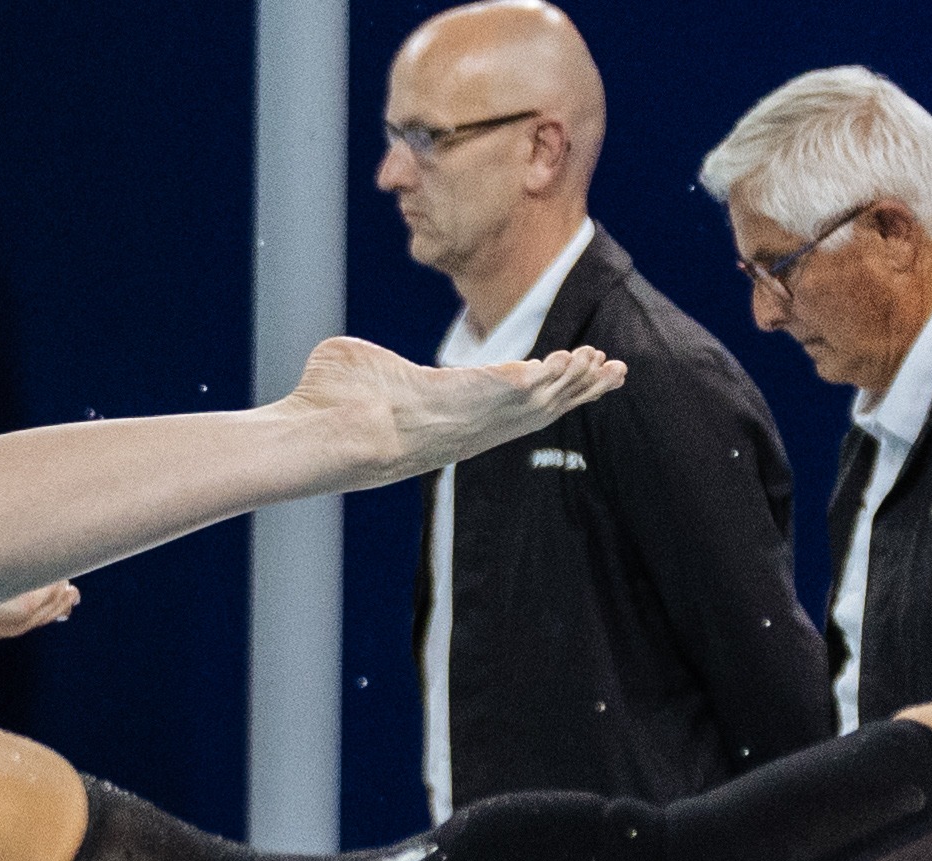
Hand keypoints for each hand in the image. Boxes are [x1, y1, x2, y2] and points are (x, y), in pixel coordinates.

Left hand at [284, 334, 626, 482]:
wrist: (318, 432)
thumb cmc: (321, 405)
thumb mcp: (354, 372)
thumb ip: (363, 366)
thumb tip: (338, 357)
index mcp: (443, 421)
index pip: (502, 409)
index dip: (536, 394)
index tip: (566, 375)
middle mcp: (463, 429)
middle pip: (534, 410)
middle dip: (576, 390)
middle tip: (613, 371)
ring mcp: (469, 423)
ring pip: (536, 403)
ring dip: (573, 382)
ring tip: (603, 363)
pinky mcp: (471, 408)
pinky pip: (524, 392)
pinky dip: (554, 378)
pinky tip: (578, 362)